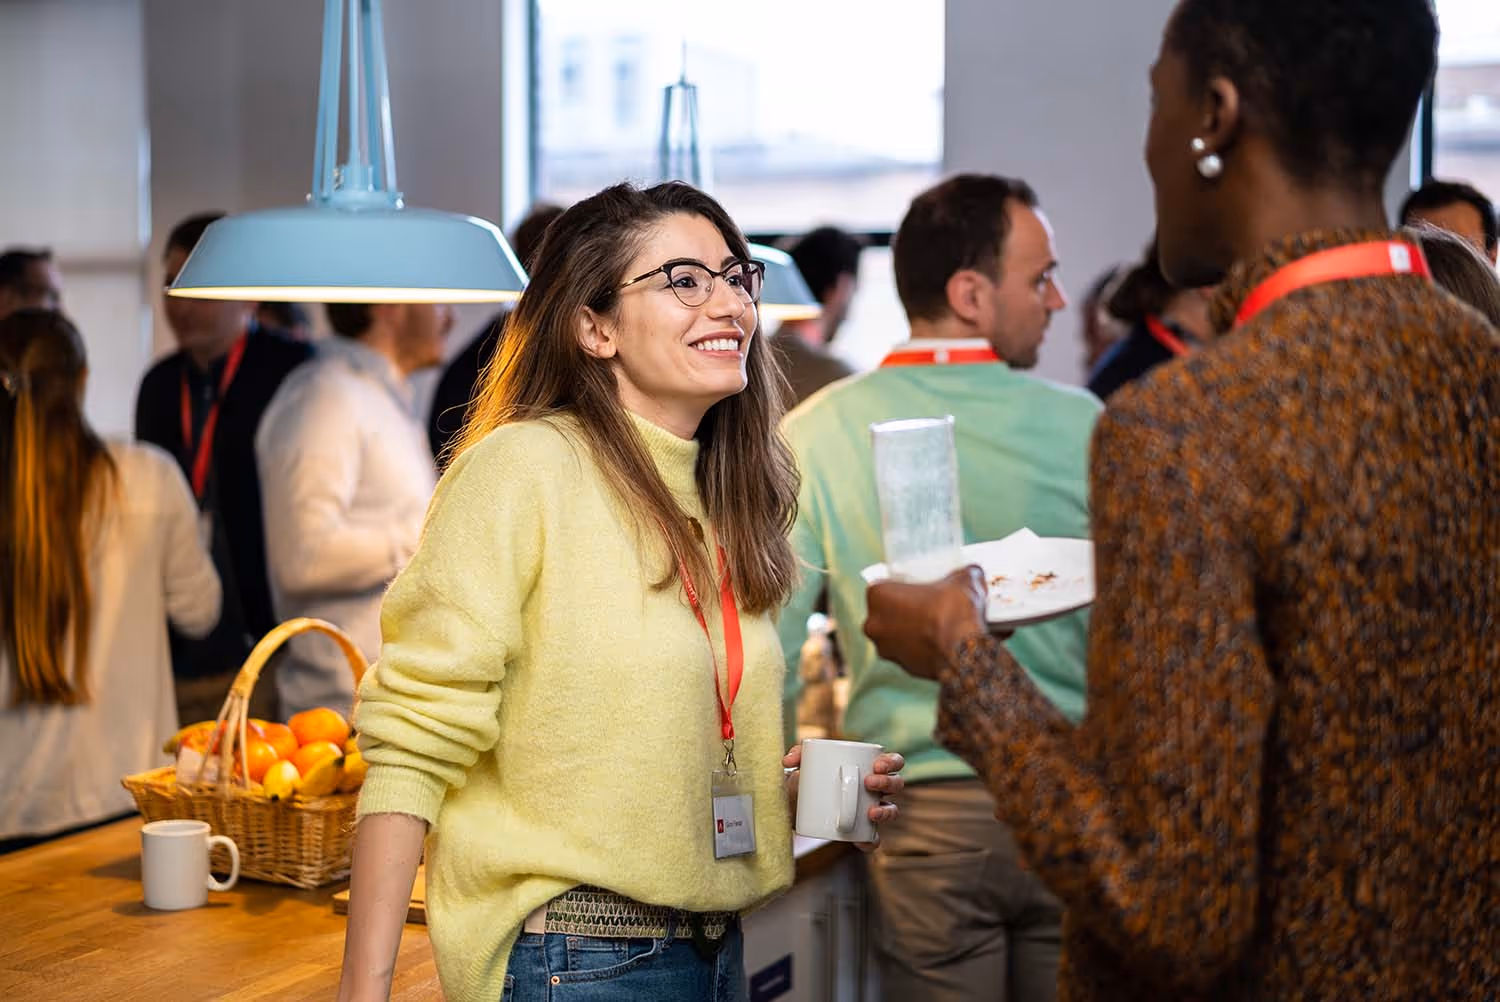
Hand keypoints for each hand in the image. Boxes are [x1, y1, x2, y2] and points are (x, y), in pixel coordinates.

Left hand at [783, 744, 904, 852]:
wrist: (797, 803)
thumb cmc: (809, 776)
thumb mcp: (803, 762)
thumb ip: (796, 754)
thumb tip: (788, 761)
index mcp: (869, 767)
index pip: (893, 761)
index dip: (892, 762)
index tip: (877, 765)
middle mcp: (875, 789)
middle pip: (896, 784)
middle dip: (887, 783)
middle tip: (868, 782)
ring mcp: (871, 810)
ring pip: (891, 810)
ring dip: (886, 811)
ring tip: (871, 813)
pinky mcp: (861, 830)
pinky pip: (873, 838)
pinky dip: (871, 841)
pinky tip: (862, 840)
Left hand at [864, 566, 987, 679]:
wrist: (964, 652)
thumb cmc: (954, 611)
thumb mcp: (963, 579)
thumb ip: (963, 573)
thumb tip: (972, 573)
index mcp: (877, 595)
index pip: (885, 583)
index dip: (903, 584)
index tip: (919, 584)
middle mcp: (873, 623)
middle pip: (888, 610)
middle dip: (906, 608)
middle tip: (930, 603)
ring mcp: (885, 649)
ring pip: (897, 634)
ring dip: (912, 629)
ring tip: (938, 623)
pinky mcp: (903, 667)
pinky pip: (910, 652)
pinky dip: (922, 648)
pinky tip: (940, 641)